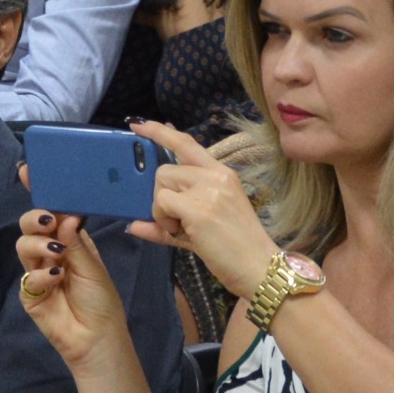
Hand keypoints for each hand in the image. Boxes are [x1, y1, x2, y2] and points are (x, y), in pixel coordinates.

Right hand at [12, 208, 133, 371]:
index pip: (53, 213)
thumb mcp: (93, 267)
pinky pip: (28, 276)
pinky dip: (41, 274)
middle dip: (34, 219)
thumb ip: (76, 242)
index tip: (28, 172)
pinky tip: (55, 279)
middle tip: (47, 221)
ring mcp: (38, 272)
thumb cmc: (102, 301)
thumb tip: (65, 216)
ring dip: (37, 243)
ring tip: (55, 252)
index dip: (40, 193)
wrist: (97, 338)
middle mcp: (51, 252)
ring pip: (23, 246)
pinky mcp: (30, 294)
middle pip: (30, 226)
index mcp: (70, 241)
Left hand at [135, 123, 282, 299]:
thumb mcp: (199, 228)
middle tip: (174, 220)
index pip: (187, 143)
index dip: (160, 132)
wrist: (259, 267)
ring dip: (160, 208)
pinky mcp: (200, 208)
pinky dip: (162, 218)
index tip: (139, 125)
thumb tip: (134, 224)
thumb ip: (168, 221)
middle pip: (164, 170)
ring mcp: (209, 189)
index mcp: (221, 173)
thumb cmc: (233, 249)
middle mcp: (216, 175)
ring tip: (179, 227)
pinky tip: (179, 232)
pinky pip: (162, 202)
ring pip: (161, 184)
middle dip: (159, 195)